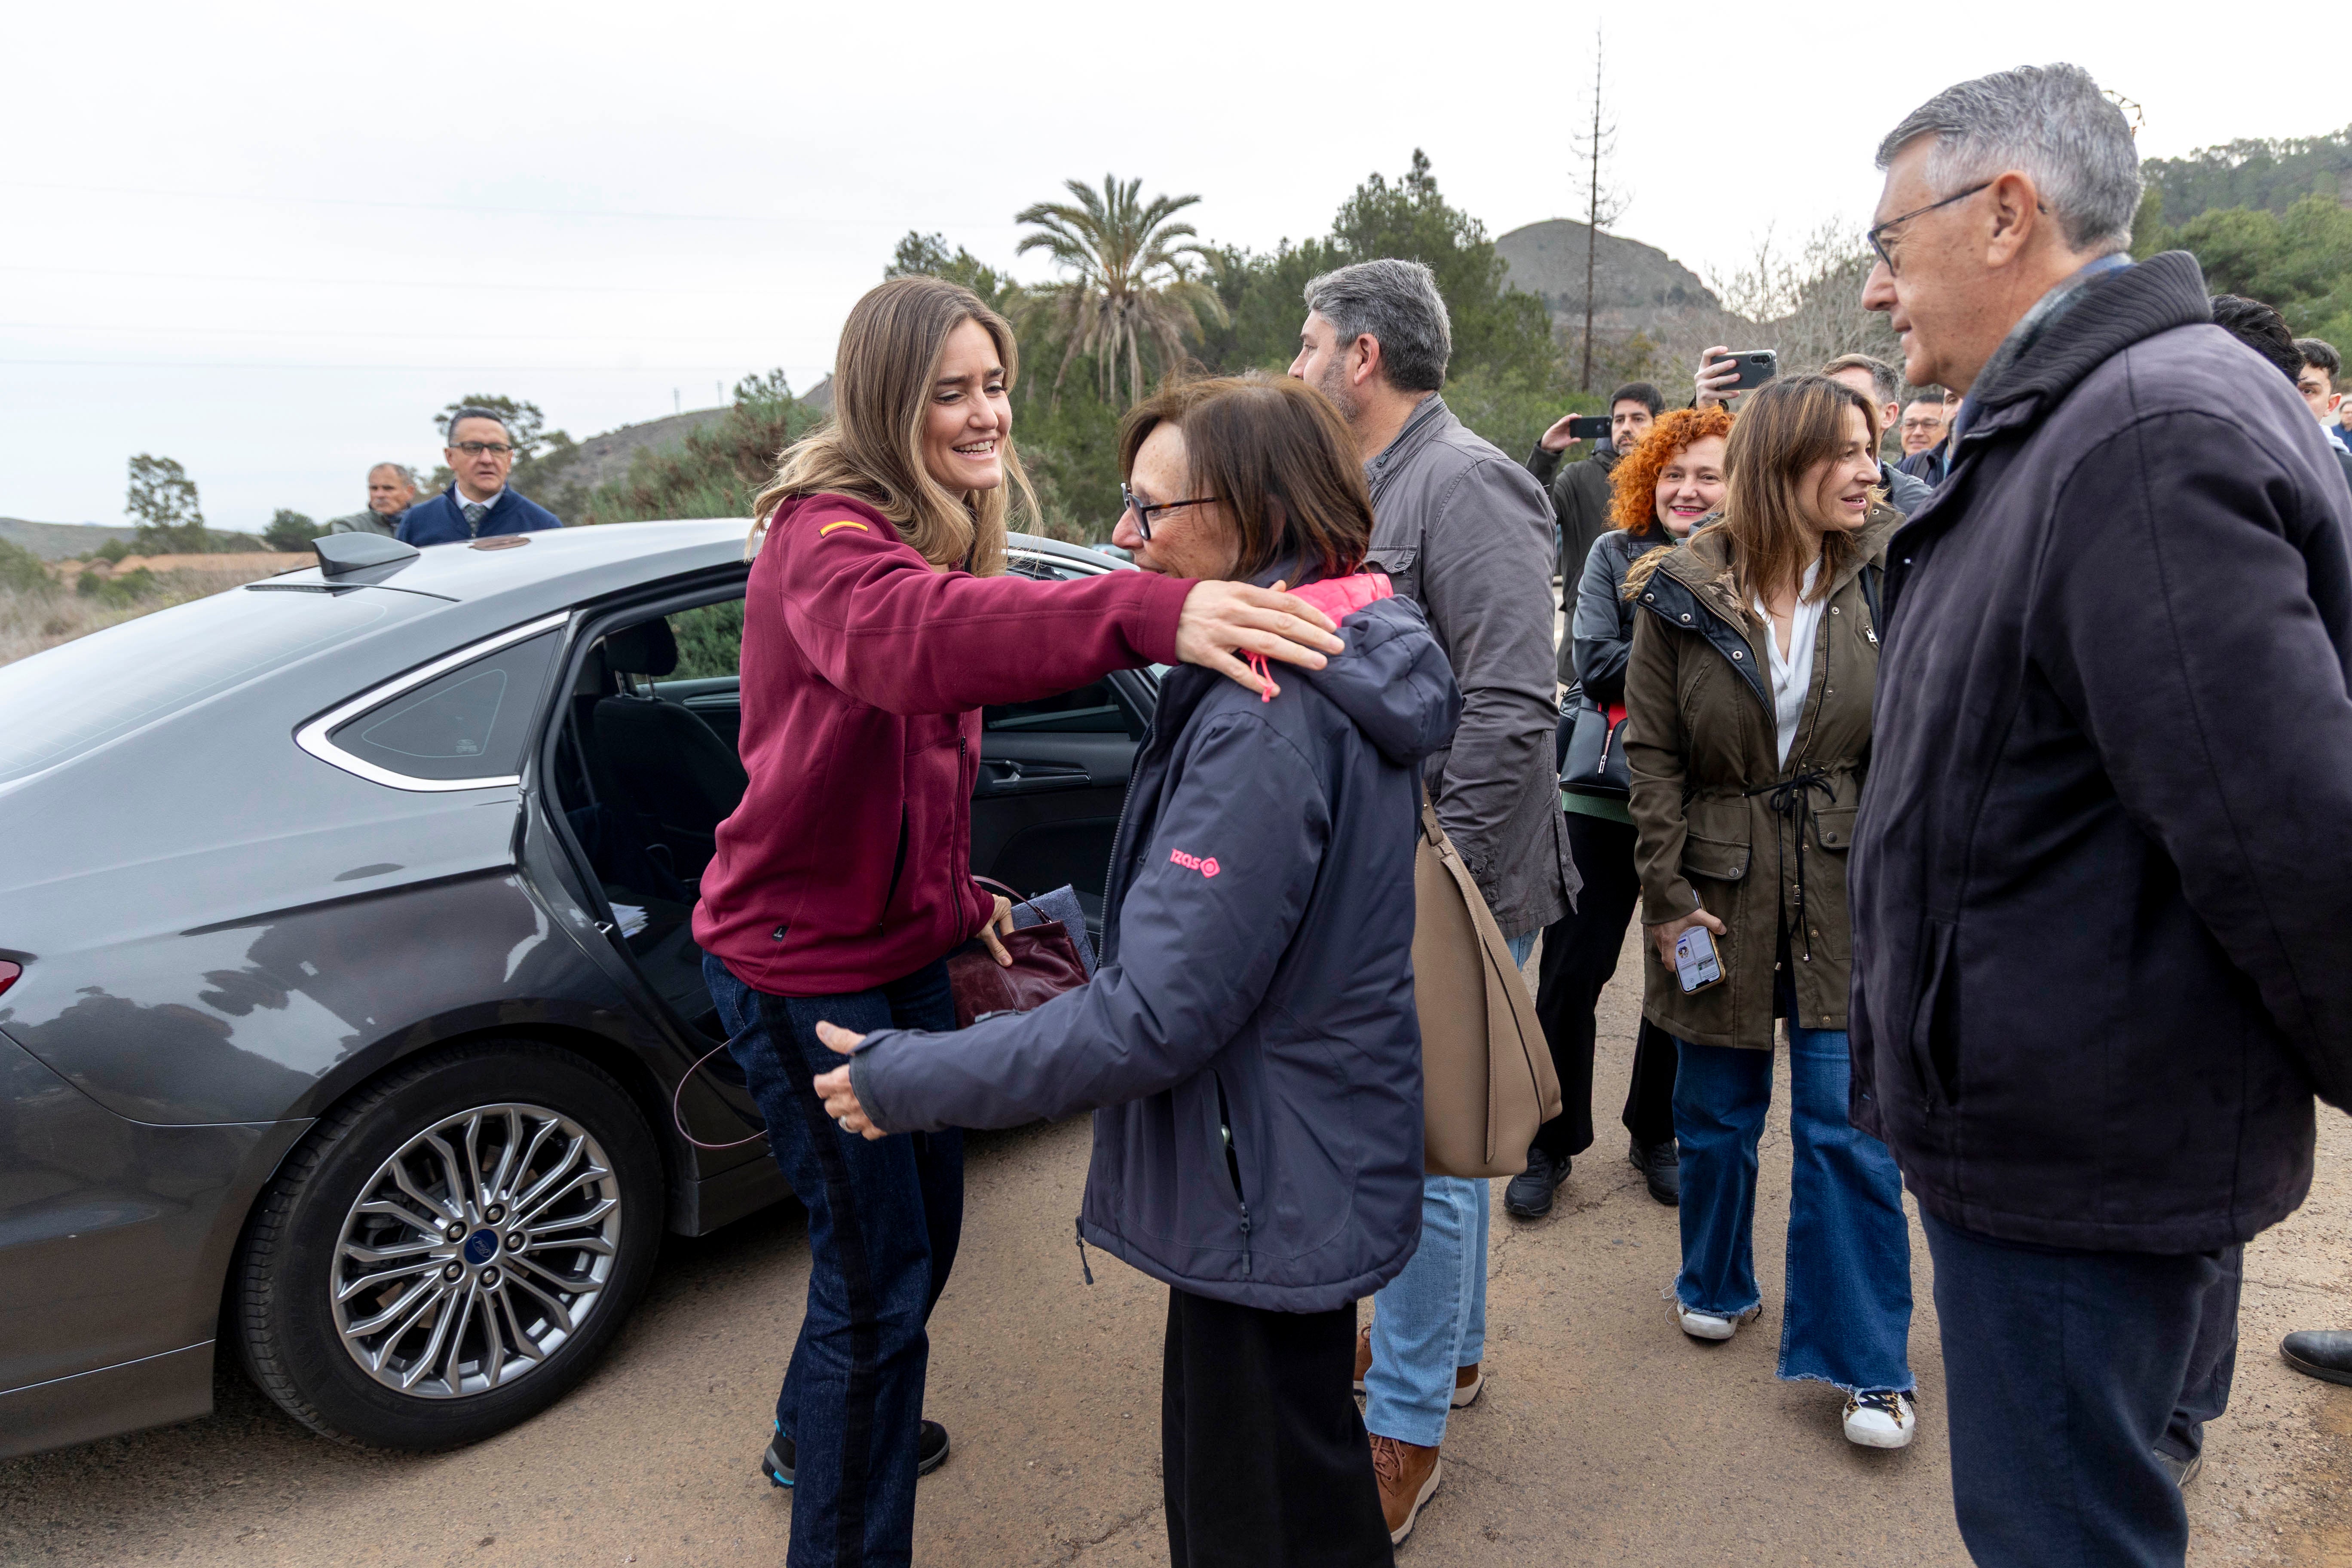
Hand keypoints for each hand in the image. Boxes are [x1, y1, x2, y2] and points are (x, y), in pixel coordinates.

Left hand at [811, 1021, 885, 1139]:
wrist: (921, 1081)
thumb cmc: (892, 1059)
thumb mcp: (866, 1044)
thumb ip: (842, 1039)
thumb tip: (819, 1027)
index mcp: (842, 1081)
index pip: (820, 1087)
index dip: (823, 1083)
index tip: (828, 1079)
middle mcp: (849, 1102)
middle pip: (831, 1108)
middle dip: (836, 1100)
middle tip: (846, 1091)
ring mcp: (864, 1118)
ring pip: (846, 1124)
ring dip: (850, 1115)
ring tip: (860, 1105)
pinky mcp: (880, 1128)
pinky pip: (867, 1133)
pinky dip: (869, 1126)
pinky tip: (876, 1115)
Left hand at [978, 893, 1014, 966]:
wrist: (954, 905)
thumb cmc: (972, 914)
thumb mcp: (986, 933)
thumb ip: (996, 947)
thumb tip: (1007, 962)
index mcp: (1005, 906)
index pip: (1009, 931)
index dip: (1007, 944)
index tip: (1007, 956)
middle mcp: (1000, 905)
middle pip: (1003, 929)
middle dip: (999, 940)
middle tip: (1000, 955)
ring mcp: (992, 907)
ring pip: (996, 927)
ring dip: (993, 937)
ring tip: (991, 948)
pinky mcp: (984, 910)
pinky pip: (990, 924)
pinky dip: (988, 932)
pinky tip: (985, 940)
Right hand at [1174, 580, 1344, 698]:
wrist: (1158, 612)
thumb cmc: (1199, 601)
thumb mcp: (1229, 590)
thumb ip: (1258, 595)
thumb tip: (1285, 590)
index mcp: (1244, 593)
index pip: (1286, 603)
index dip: (1312, 614)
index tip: (1331, 626)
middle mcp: (1236, 611)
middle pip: (1283, 624)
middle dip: (1314, 635)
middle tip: (1337, 647)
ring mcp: (1222, 633)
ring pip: (1266, 644)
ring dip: (1296, 655)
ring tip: (1319, 664)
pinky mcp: (1207, 654)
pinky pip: (1235, 670)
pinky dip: (1255, 680)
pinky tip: (1273, 690)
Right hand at [1537, 412, 1585, 453]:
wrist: (1548, 446)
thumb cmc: (1558, 444)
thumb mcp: (1566, 443)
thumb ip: (1572, 441)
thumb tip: (1580, 439)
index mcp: (1568, 431)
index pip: (1575, 425)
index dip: (1579, 423)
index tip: (1584, 421)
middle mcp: (1565, 427)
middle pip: (1571, 421)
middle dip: (1575, 418)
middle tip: (1580, 417)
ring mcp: (1560, 426)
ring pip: (1566, 420)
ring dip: (1570, 417)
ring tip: (1575, 416)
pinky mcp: (1555, 427)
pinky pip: (1560, 423)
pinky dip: (1564, 420)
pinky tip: (1567, 419)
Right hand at [1646, 905, 1726, 967]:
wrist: (1660, 891)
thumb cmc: (1676, 906)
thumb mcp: (1697, 915)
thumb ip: (1711, 923)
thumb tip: (1722, 930)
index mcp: (1669, 939)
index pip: (1667, 959)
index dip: (1671, 966)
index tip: (1675, 968)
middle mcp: (1659, 935)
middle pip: (1663, 951)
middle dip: (1670, 954)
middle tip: (1679, 954)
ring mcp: (1653, 928)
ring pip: (1659, 941)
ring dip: (1666, 942)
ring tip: (1676, 939)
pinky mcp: (1652, 920)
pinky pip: (1656, 931)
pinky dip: (1662, 932)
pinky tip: (1670, 926)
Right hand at [1694, 347, 1741, 409]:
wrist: (1705, 404)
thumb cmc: (1715, 386)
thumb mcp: (1716, 376)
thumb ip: (1724, 370)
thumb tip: (1742, 366)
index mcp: (1703, 367)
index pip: (1706, 355)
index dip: (1715, 350)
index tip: (1726, 349)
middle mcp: (1700, 376)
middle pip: (1712, 369)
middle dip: (1724, 365)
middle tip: (1734, 362)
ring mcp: (1701, 386)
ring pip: (1716, 381)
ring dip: (1728, 378)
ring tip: (1738, 376)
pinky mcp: (1705, 397)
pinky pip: (1718, 395)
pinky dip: (1728, 394)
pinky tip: (1737, 393)